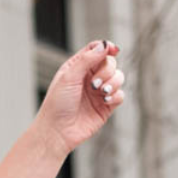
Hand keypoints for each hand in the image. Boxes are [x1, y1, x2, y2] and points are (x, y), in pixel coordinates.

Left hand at [34, 40, 125, 160]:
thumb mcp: (68, 77)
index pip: (96, 49)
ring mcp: (99, 91)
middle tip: (94, 84)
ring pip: (118, 77)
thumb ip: (87, 59)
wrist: (58, 131)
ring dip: (113, 82)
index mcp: (77, 67)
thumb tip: (105, 45)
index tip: (113, 49)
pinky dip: (116, 96)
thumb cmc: (57, 105)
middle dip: (106, 71)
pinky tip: (105, 101)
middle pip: (110, 62)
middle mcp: (89, 77)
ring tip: (101, 92)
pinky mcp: (106, 106)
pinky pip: (120, 95)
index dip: (106, 47)